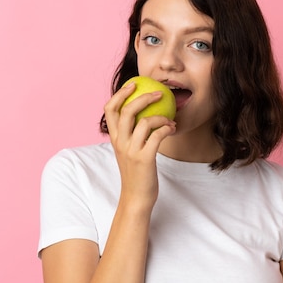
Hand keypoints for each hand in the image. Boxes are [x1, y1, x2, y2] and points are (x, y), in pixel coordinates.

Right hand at [103, 80, 175, 208]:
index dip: (119, 93)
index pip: (109, 109)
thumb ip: (131, 136)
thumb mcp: (128, 152)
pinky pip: (157, 135)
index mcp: (114, 139)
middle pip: (126, 110)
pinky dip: (166, 128)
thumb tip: (143, 116)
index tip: (133, 84)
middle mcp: (120, 143)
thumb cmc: (136, 174)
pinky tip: (172, 129)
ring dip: (161, 116)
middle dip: (143, 97)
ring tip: (170, 119)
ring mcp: (131, 150)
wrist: (136, 198)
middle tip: (159, 93)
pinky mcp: (144, 159)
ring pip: (144, 121)